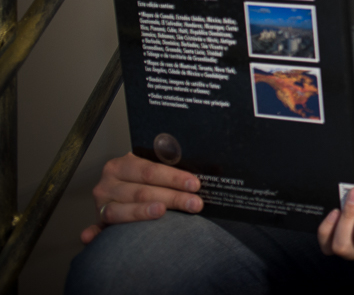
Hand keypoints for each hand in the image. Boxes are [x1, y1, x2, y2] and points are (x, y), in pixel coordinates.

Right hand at [82, 153, 202, 243]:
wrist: (121, 183)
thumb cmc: (144, 178)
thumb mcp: (153, 167)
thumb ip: (171, 168)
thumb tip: (211, 169)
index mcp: (122, 165)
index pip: (150, 171)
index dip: (174, 178)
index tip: (195, 185)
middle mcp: (107, 183)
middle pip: (142, 191)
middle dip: (171, 198)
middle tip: (194, 204)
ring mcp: (100, 204)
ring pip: (123, 210)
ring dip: (144, 213)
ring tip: (162, 213)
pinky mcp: (98, 222)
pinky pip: (96, 229)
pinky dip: (93, 234)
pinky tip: (92, 238)